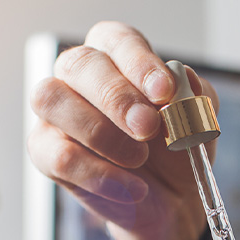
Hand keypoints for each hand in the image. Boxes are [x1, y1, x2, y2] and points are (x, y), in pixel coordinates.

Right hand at [26, 21, 217, 239]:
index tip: (164, 91)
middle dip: (116, 97)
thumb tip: (182, 79)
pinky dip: (98, 174)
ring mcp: (56, 112)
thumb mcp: (194, 121)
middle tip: (148, 128)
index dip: (138, 62)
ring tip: (139, 159)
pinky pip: (59, 155)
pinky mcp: (45, 151)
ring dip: (99, 132)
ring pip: (52, 100)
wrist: (170, 199)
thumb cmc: (174, 149)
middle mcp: (77, 76)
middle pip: (78, 63)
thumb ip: (190, 96)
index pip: (117, 40)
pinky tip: (131, 187)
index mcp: (116, 56)